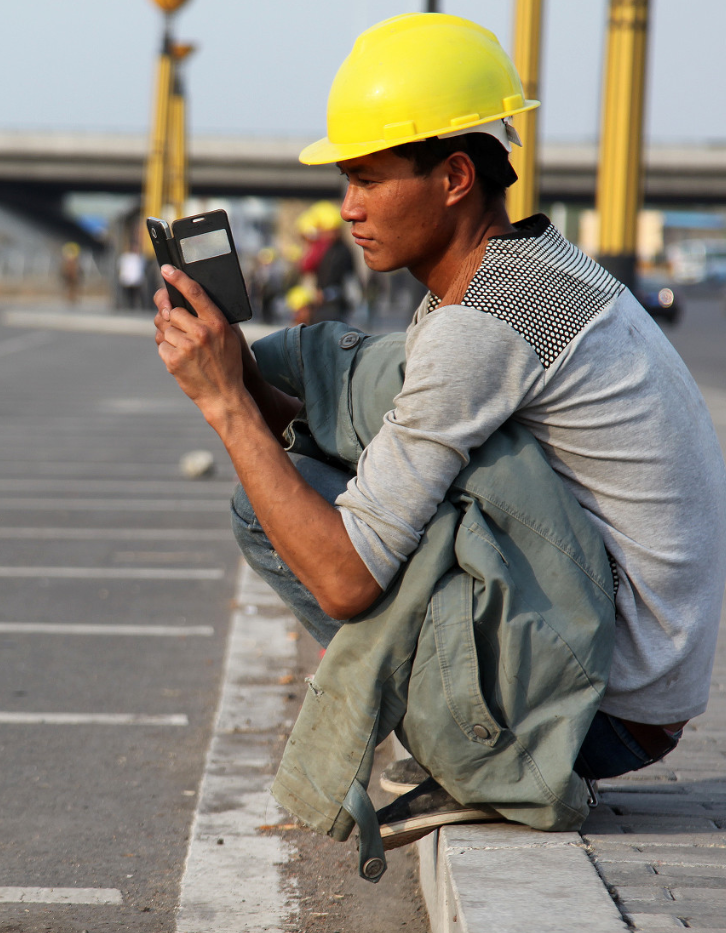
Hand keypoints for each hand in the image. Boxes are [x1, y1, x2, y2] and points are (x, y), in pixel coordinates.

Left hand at [153, 265, 246, 423]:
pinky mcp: (174, 361)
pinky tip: (180, 360)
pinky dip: (167, 352)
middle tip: (178, 329)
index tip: (166, 269)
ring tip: (184, 349)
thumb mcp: (229, 338)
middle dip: (171, 319)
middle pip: (172, 312)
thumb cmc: (227, 365)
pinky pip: (161, 346)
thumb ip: (211, 318)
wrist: (224, 396)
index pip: (194, 292)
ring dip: (168, 337)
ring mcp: (187, 347)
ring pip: (163, 330)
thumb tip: (185, 301)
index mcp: (217, 323)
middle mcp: (202, 332)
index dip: (178, 278)